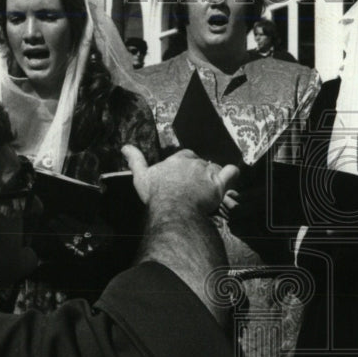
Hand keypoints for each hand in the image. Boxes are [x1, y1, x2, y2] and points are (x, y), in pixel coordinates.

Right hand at [122, 145, 239, 215]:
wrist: (172, 209)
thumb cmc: (156, 195)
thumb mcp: (141, 177)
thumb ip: (135, 160)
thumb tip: (125, 147)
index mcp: (178, 159)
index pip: (186, 156)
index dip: (186, 166)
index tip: (184, 178)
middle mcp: (194, 162)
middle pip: (201, 163)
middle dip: (200, 172)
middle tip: (196, 187)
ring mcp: (208, 172)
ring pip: (215, 168)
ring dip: (214, 176)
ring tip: (210, 190)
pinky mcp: (219, 184)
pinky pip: (232, 172)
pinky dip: (232, 174)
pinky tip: (230, 179)